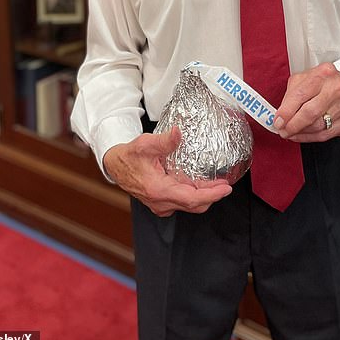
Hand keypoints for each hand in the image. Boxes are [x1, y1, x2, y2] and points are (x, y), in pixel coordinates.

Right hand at [103, 126, 232, 216]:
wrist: (115, 165)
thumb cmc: (129, 156)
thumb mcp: (145, 144)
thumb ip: (164, 140)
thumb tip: (178, 132)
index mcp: (158, 190)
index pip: (191, 198)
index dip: (211, 195)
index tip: (225, 189)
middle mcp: (160, 202)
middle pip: (193, 205)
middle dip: (212, 196)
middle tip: (225, 186)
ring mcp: (160, 205)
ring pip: (188, 206)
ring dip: (204, 197)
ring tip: (216, 185)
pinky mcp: (160, 203)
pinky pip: (181, 203)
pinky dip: (194, 197)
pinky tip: (199, 186)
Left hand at [273, 62, 339, 141]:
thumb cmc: (322, 81)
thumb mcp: (304, 79)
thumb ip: (291, 95)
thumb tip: (281, 115)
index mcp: (323, 74)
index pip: (301, 94)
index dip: (287, 111)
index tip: (278, 121)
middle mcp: (336, 89)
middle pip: (310, 113)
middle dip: (293, 125)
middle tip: (283, 130)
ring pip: (317, 126)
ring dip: (300, 133)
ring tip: (290, 132)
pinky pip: (325, 134)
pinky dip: (310, 137)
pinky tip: (302, 134)